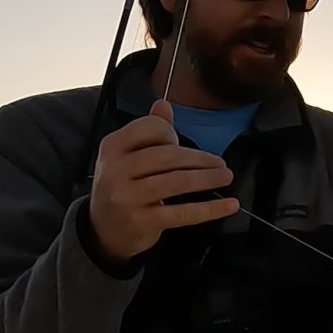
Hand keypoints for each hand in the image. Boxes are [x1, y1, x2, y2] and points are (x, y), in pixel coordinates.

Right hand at [88, 100, 238, 262]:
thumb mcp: (127, 155)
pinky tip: (229, 204)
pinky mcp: (141, 221)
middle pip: (169, 155)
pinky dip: (210, 208)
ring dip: (208, 178)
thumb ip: (148, 130)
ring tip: (226, 177)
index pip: (151, 128)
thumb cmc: (123, 185)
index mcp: (113, 146)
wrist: (102, 229)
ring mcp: (127, 197)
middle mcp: (116, 169)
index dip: (172, 133)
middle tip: (220, 164)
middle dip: (200, 158)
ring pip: (177, 182)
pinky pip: (183, 213)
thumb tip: (164, 104)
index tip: (182, 144)